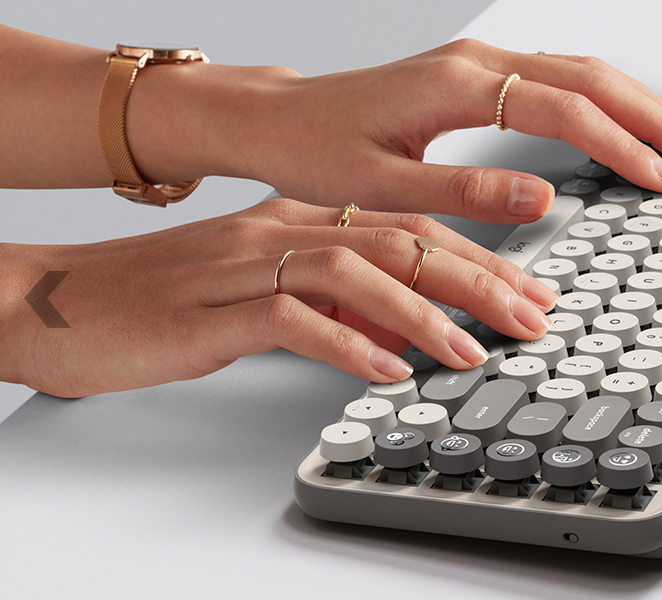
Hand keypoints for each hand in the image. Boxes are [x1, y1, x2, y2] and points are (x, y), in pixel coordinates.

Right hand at [0, 198, 554, 397]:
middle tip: (530, 316)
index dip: (477, 257)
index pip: (406, 227)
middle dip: (477, 279)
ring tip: (472, 349)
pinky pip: (291, 318)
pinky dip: (346, 342)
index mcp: (297, 221)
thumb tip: (405, 329)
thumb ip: (337, 306)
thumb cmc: (163, 302)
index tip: (528, 290)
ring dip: (423, 312)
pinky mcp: (210, 311)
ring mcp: (245, 266)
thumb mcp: (267, 298)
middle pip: (398, 241)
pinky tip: (386, 366)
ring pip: (356, 269)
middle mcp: (279, 231)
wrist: (54, 302)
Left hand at [130, 39, 661, 222]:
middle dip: (660, 119)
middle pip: (595, 79)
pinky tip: (636, 124)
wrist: (277, 119)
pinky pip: (565, 78)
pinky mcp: (482, 73)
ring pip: (587, 72)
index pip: (568, 111)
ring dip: (644, 107)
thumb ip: (466, 193)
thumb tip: (542, 199)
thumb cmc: (316, 152)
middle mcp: (479, 63)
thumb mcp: (383, 187)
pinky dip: (612, 102)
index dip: (626, 147)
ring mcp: (484, 63)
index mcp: (459, 86)